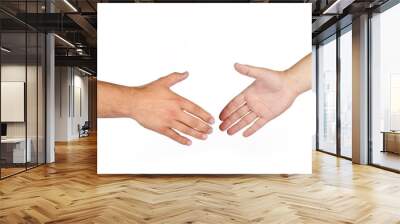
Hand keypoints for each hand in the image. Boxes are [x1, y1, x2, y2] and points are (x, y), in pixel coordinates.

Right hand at [98, 72, 214, 145]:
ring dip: (197, 134)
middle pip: (194, 121)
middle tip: (210, 130)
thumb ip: (176, 77)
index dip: (205, 115)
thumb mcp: (163, 82)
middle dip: (204, 127)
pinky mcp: (161, 128)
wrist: (133, 102)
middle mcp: (175, 111)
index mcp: (177, 100)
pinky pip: (174, 136)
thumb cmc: (147, 92)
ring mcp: (168, 121)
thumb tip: (186, 73)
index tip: (211, 120)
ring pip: (186, 130)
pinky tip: (189, 142)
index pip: (196, 109)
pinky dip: (182, 140)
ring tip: (204, 137)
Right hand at [219, 54, 310, 136]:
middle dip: (229, 121)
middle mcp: (252, 102)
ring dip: (237, 126)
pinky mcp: (268, 115)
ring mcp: (259, 110)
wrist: (291, 85)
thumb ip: (248, 70)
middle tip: (220, 128)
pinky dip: (251, 130)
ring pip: (245, 120)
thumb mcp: (260, 74)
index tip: (220, 116)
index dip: (227, 110)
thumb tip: (236, 65)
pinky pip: (258, 124)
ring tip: (228, 133)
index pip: (234, 104)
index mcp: (248, 93)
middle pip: (237, 114)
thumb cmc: (276, 78)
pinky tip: (244, 135)